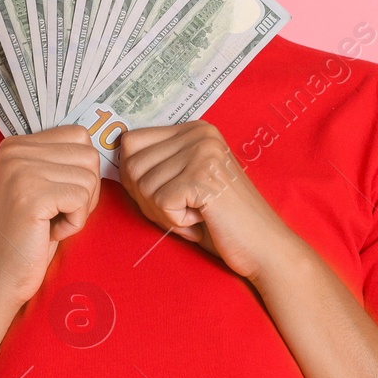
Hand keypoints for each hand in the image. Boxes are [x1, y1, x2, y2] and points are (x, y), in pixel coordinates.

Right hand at [0, 125, 101, 304]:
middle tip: (59, 212)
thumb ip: (62, 158)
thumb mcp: (43, 184)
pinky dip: (75, 223)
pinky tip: (50, 231)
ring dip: (80, 209)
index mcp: (16, 143)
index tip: (59, 194)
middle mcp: (15, 151)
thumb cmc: (31, 231)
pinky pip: (82, 200)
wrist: (2, 271)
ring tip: (52, 222)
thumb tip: (108, 139)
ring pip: (89, 179)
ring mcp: (21, 172)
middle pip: (88, 155)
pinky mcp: (31, 196)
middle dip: (86, 190)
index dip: (82, 170)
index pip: (79, 135)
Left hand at [116, 121, 301, 279]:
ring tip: (196, 214)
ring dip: (163, 212)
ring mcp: (203, 152)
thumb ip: (155, 166)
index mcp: (194, 129)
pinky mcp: (203, 177)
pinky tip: (202, 220)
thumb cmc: (220, 221)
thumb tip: (111, 157)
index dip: (135, 177)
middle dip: (148, 198)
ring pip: (143, 185)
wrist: (265, 247)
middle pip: (132, 164)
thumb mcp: (184, 182)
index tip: (165, 195)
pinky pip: (159, 202)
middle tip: (183, 210)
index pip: (131, 142)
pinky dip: (175, 222)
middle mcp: (199, 133)